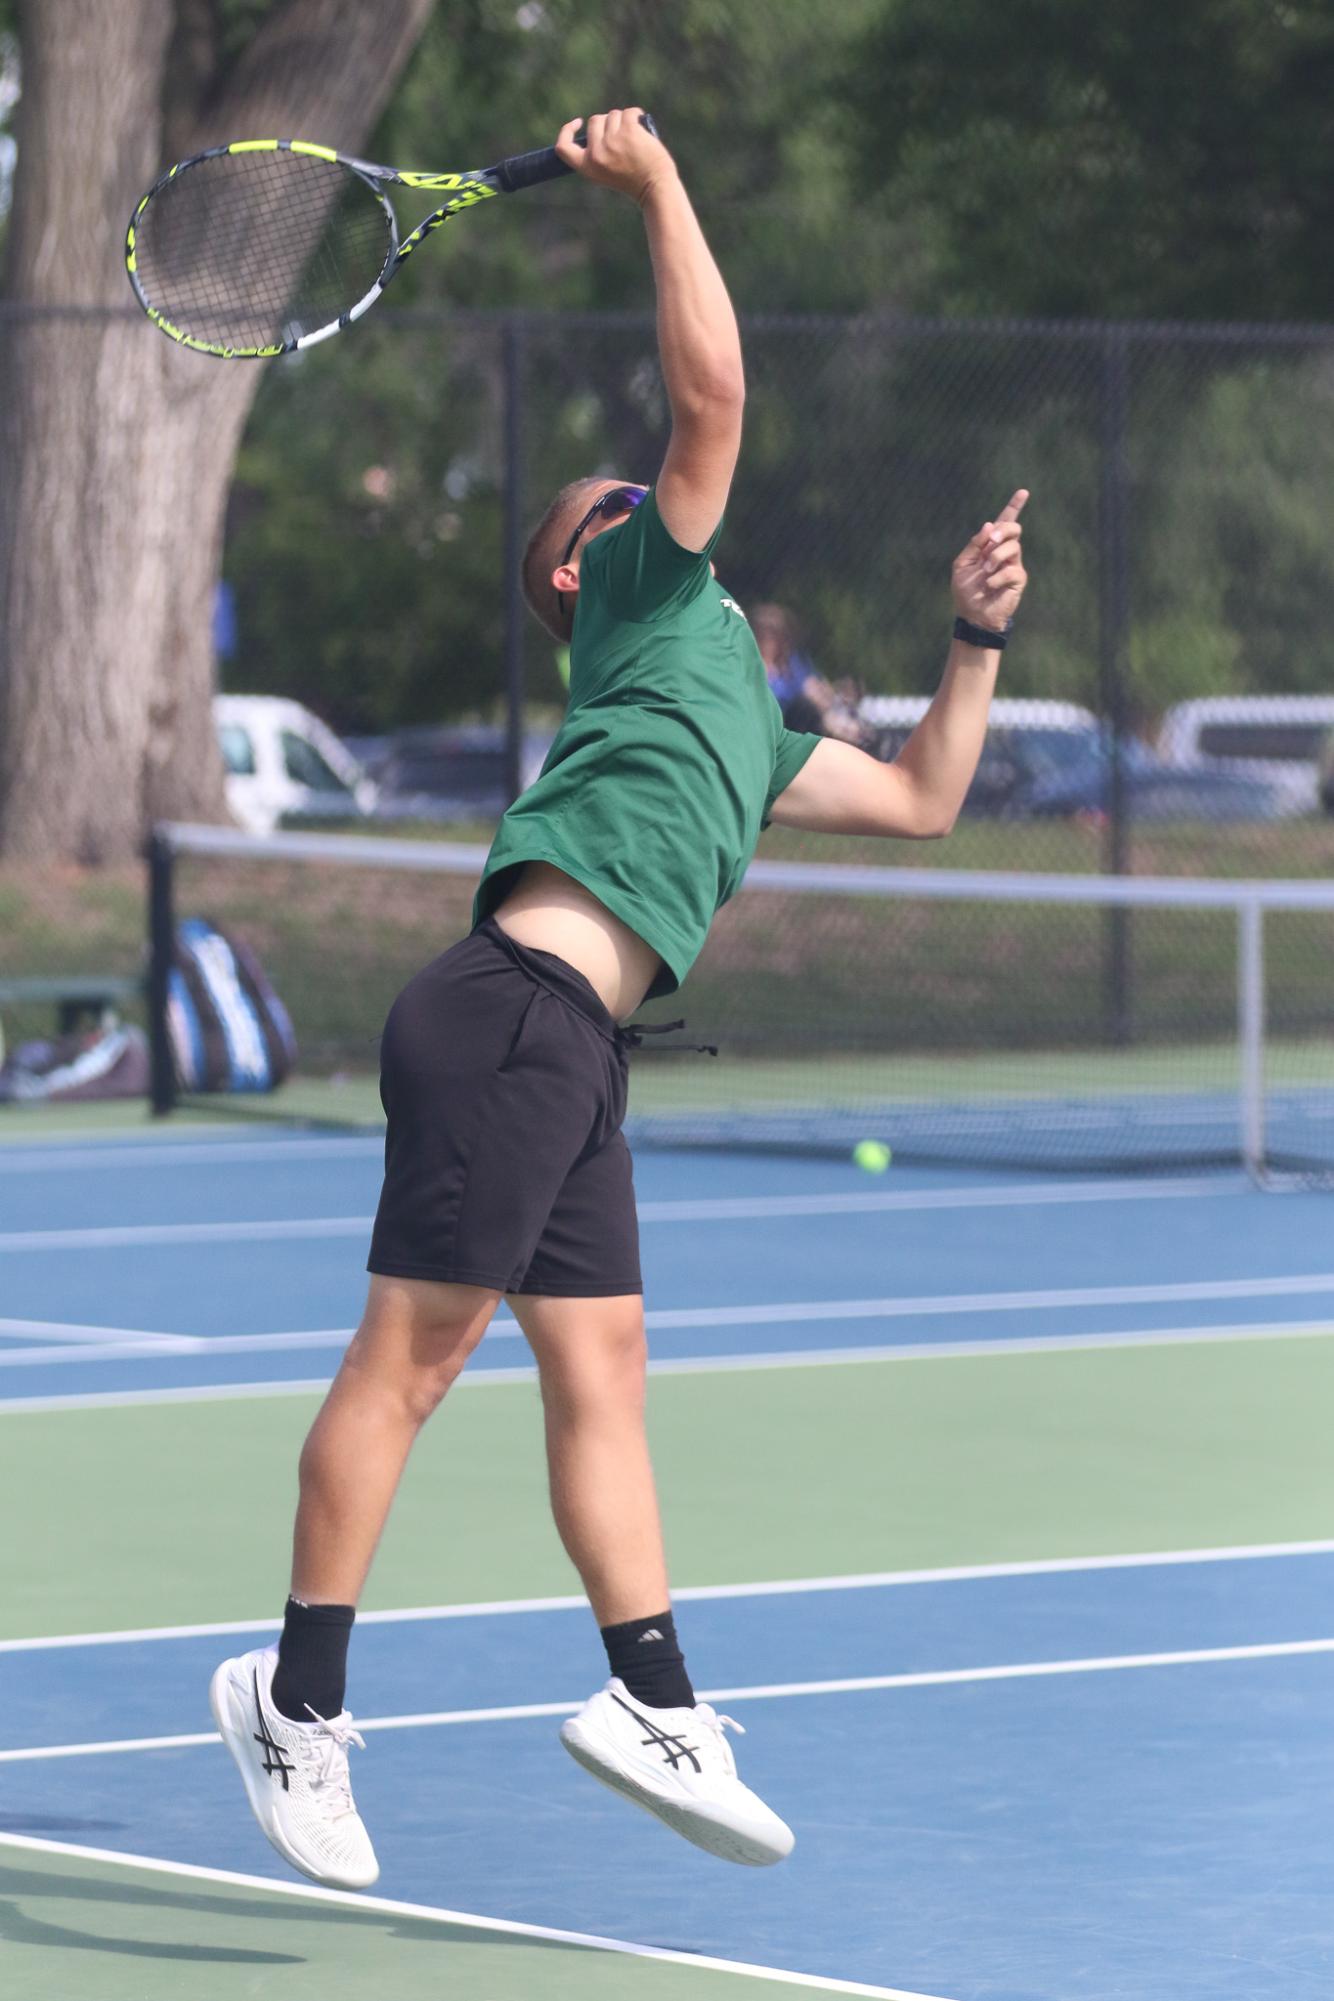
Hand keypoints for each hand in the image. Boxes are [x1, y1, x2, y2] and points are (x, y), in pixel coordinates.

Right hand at [555, 108, 673, 203]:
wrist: (655, 187)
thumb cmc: (633, 180)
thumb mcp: (605, 172)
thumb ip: (596, 152)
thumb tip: (595, 125)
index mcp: (587, 167)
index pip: (563, 147)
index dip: (567, 130)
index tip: (578, 122)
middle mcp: (596, 154)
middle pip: (594, 121)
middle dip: (608, 123)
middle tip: (622, 140)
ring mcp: (612, 141)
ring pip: (612, 115)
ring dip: (623, 121)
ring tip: (634, 139)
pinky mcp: (628, 131)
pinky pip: (629, 112)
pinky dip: (637, 116)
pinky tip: (642, 128)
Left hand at [951, 489, 1028, 629]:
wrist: (972, 615)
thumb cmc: (966, 591)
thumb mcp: (963, 564)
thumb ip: (974, 545)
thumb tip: (990, 525)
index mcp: (990, 546)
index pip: (1004, 522)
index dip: (1014, 506)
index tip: (1023, 492)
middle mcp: (1004, 552)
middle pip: (1014, 528)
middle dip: (1004, 530)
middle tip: (992, 540)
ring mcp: (1013, 564)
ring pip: (1014, 547)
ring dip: (996, 557)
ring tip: (985, 572)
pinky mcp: (1018, 579)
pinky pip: (1012, 570)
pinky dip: (997, 577)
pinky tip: (989, 586)